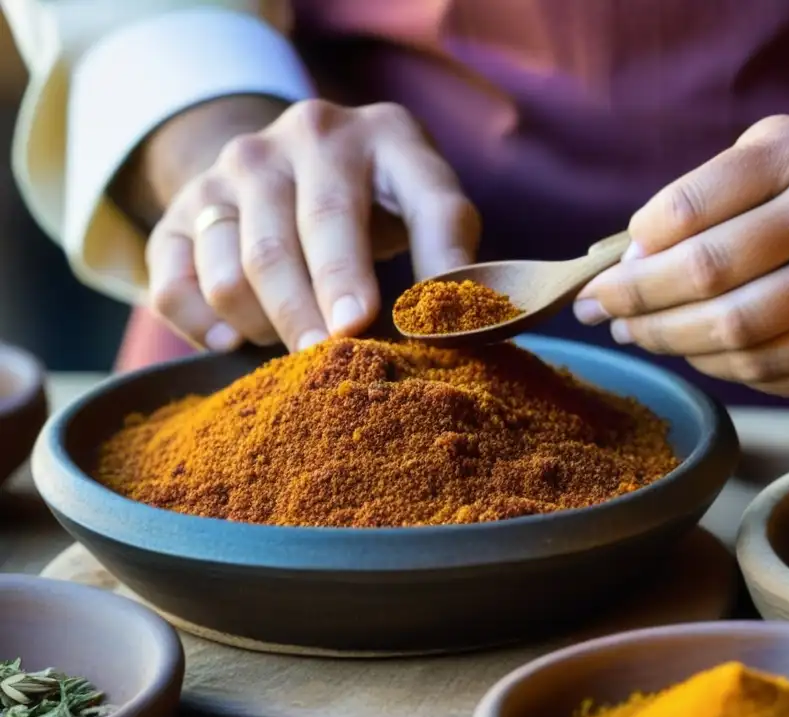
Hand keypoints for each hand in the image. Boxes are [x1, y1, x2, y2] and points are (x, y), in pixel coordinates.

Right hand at [146, 99, 479, 350]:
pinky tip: (237, 341)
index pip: (410, 202)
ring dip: (265, 325)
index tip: (372, 323)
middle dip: (312, 310)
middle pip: (295, 240)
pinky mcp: (181, 209)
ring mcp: (232, 169)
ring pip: (233, 271)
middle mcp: (302, 138)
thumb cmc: (378, 199)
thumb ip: (448, 249)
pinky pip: (172, 284)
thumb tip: (465, 322)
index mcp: (387, 135)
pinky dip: (202, 324)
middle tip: (329, 360)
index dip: (402, 265)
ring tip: (298, 345)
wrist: (293, 158)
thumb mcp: (425, 204)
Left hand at [575, 116, 788, 396]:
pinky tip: (698, 354)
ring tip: (636, 335)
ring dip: (671, 343)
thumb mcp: (781, 151)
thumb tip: (633, 259)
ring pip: (741, 338)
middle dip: (636, 303)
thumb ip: (707, 193)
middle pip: (709, 279)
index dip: (634, 250)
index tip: (606, 272)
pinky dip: (724, 370)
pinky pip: (779, 376)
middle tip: (598, 312)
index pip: (691, 210)